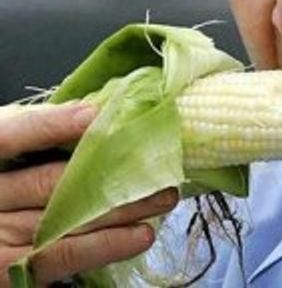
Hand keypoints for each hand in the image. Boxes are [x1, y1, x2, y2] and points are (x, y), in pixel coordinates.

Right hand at [0, 104, 177, 285]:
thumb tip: (92, 110)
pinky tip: (141, 234)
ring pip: (65, 218)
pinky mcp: (10, 271)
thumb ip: (37, 131)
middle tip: (158, 161)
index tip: (95, 116)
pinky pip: (64, 257)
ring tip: (164, 197)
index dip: (50, 126)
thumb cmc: (4, 179)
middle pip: (49, 182)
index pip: (9, 138)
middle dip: (109, 171)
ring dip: (122, 208)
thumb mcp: (8, 151)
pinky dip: (107, 245)